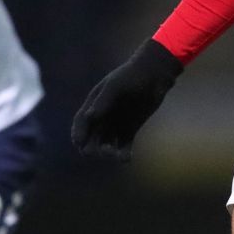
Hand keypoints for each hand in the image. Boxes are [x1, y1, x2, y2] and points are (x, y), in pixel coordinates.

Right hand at [72, 39, 183, 160]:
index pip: (81, 123)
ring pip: (106, 145)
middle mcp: (102, 117)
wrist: (154, 75)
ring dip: (108, 153)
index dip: (78, 133)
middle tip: (103, 151)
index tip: (79, 143)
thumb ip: (103, 101)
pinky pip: (123, 147)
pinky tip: (126, 158)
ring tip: (117, 154)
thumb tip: (89, 116)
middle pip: (91, 138)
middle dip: (93, 148)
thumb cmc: (132, 76)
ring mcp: (116, 125)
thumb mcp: (116, 86)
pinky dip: (123, 154)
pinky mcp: (130, 130)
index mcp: (94, 104)